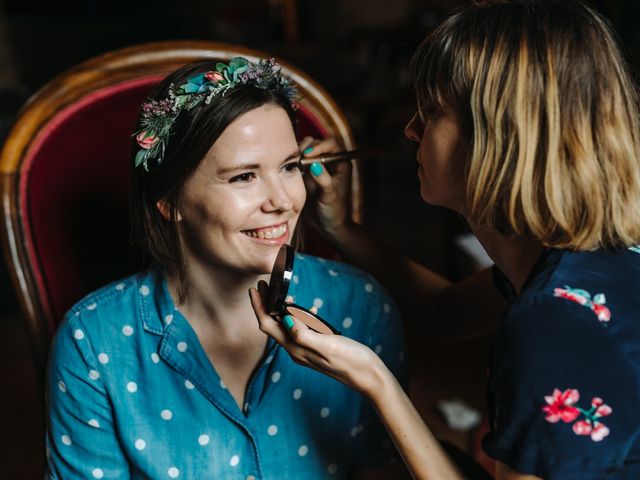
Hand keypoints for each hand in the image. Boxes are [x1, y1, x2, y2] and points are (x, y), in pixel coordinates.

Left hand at [249, 281, 383, 396]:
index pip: (268, 326)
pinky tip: (311, 310)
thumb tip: (285, 317)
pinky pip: (301, 330)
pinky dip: (300, 317)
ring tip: (282, 293)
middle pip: (273, 326)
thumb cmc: (351, 361)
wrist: (368, 377)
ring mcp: (306, 351)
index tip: (255, 289)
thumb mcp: (327, 345)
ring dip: (281, 310)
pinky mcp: (316, 349)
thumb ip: (304, 333)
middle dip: (266, 305)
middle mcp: (297, 351)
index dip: (259, 307)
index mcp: (296, 349)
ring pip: (286, 327)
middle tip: (264, 285)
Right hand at [299, 136, 354, 237]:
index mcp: (341, 164)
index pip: (331, 144)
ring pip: (307, 151)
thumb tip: (315, 165)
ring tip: (292, 161)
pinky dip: (294, 162)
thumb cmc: (335, 212)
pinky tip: (289, 168)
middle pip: (318, 144)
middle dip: (307, 147)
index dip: (320, 145)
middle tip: (298, 157)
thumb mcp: (330, 196)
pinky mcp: (307, 175)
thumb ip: (324, 180)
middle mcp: (330, 163)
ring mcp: (317, 167)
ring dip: (299, 153)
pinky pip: (299, 162)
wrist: (328, 226)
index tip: (308, 153)